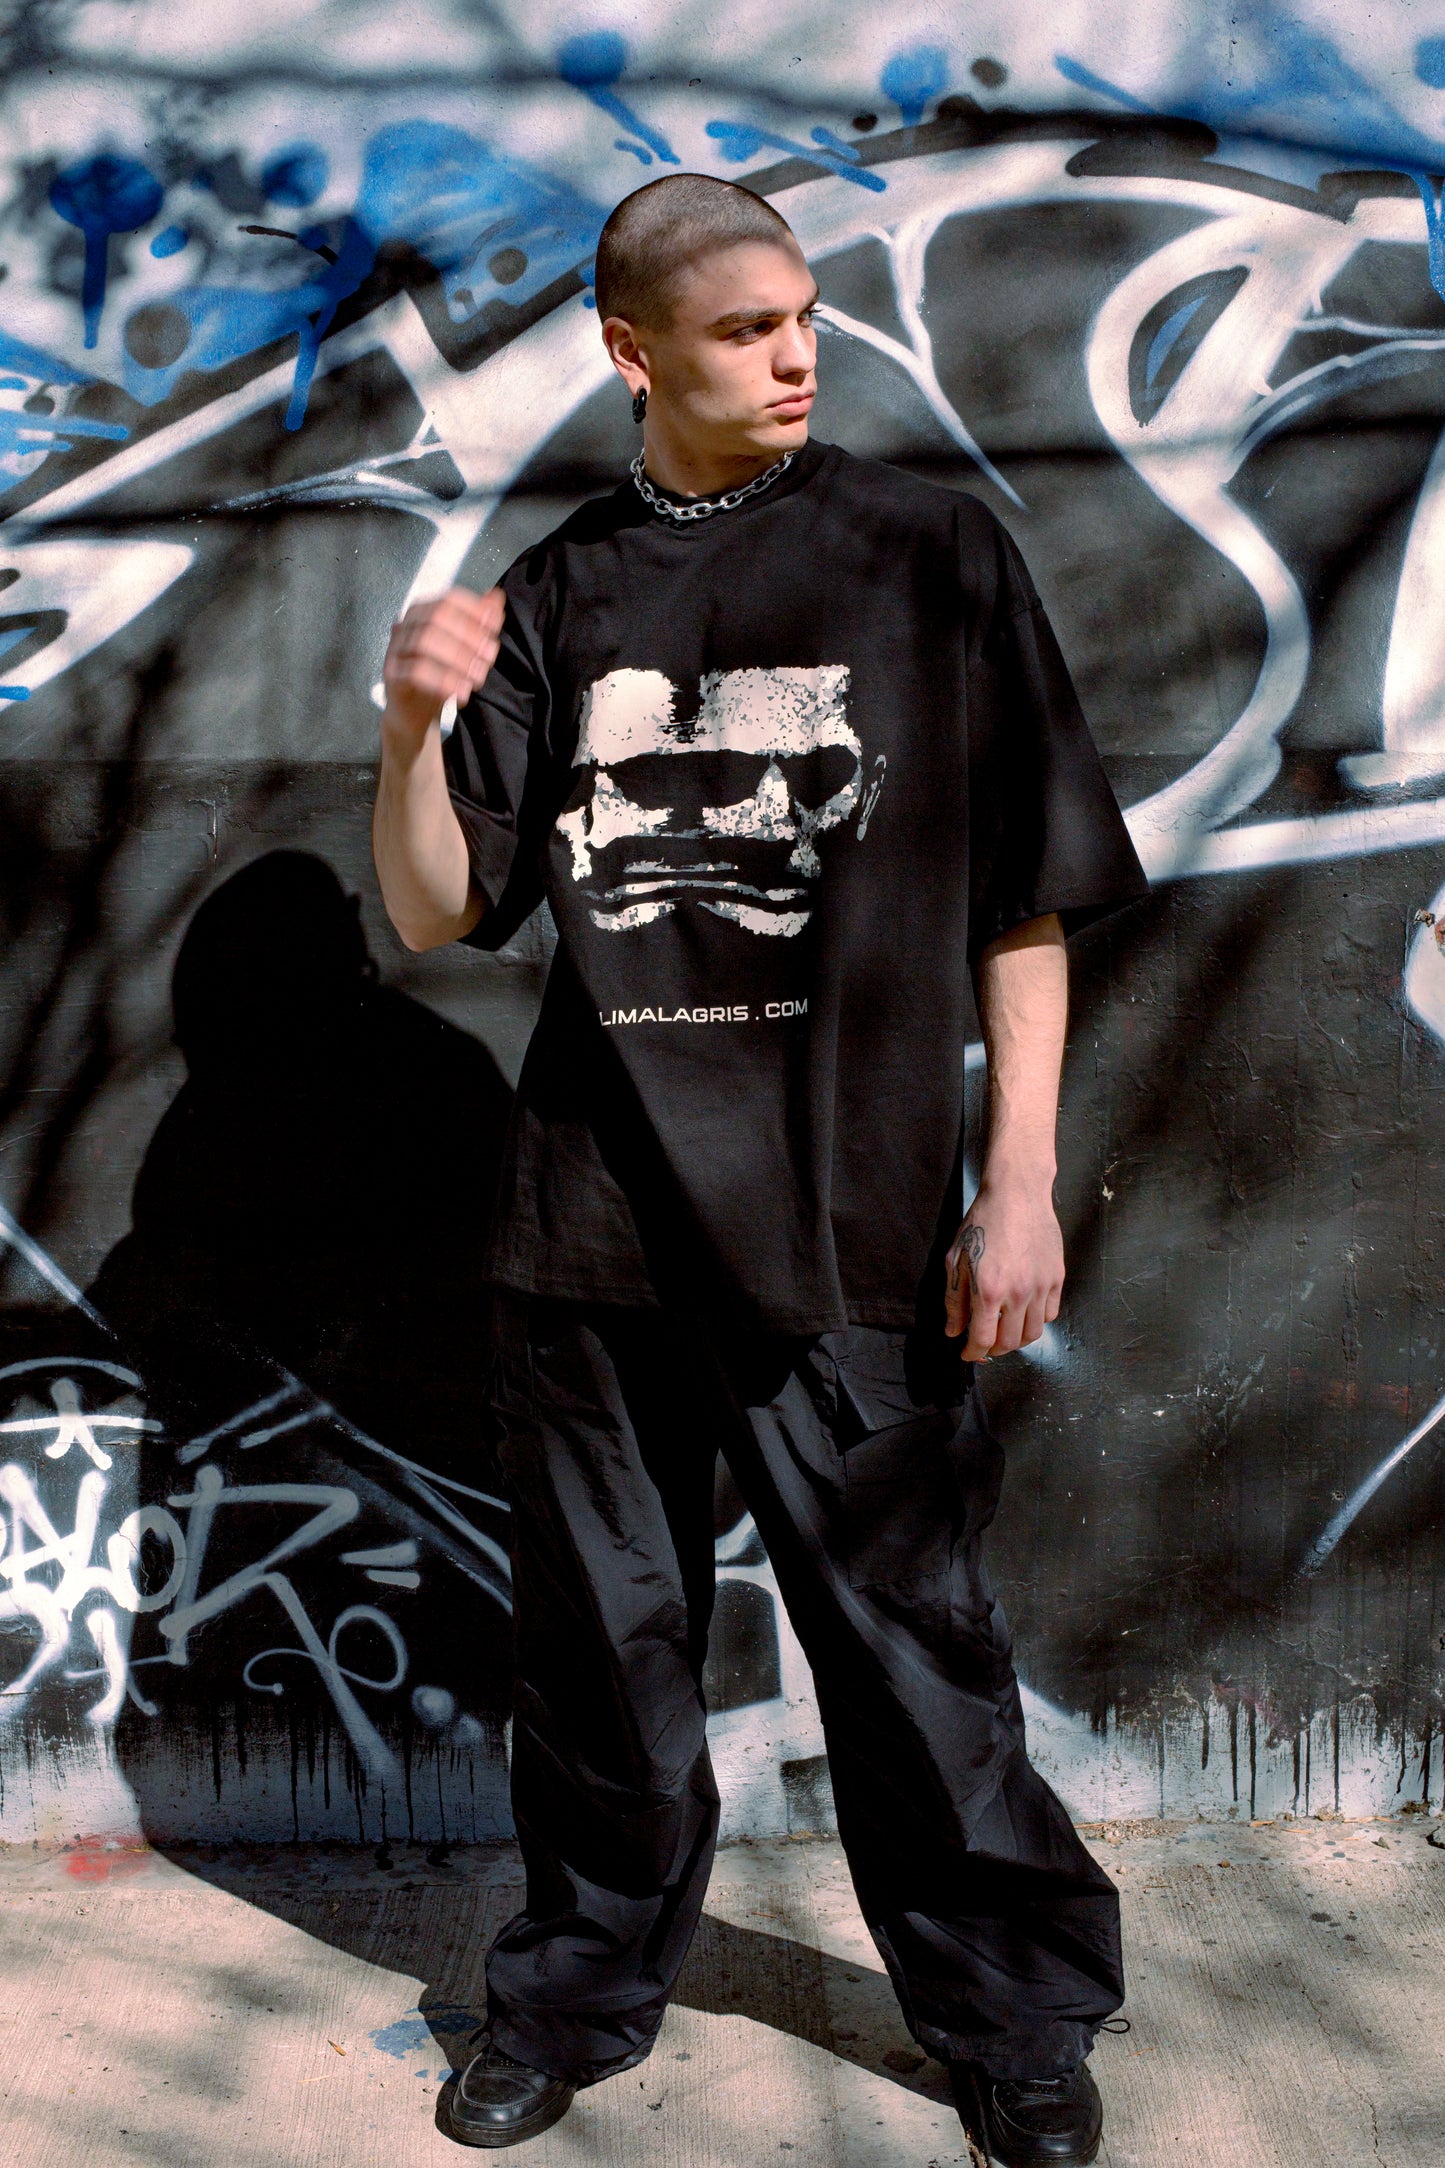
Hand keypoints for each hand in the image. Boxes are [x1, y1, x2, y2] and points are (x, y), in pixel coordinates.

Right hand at [382, 585, 504, 738]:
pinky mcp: (392, 674)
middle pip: (437, 618)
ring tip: (478, 677)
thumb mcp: (464, 649)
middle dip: (468, 635)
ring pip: (425, 643)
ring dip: (458, 659)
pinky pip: (416, 672)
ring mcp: (396, 649)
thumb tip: (497, 597)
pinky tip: (462, 691)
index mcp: (423, 612)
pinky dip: (443, 681)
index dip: (474, 611)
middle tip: (489, 656)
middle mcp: (406, 625)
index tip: (494, 628)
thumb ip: (478, 622)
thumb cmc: (439, 674)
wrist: (414, 711)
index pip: (449, 600)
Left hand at [944, 1173, 1064, 1360]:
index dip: (973, 1353)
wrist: (1016, 1194)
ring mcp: (1041, 1286)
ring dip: (1016, 1340)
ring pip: (1033, 1333)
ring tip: (1004, 1331)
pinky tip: (1023, 1312)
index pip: (983, 1339)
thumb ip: (954, 1300)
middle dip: (994, 1350)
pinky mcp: (1057, 1277)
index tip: (968, 1353)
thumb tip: (954, 1331)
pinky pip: (1050, 1313)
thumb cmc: (982, 1222)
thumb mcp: (956, 1259)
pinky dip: (1036, 1320)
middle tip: (985, 1344)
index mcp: (989, 1290)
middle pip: (1010, 1343)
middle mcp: (1019, 1293)